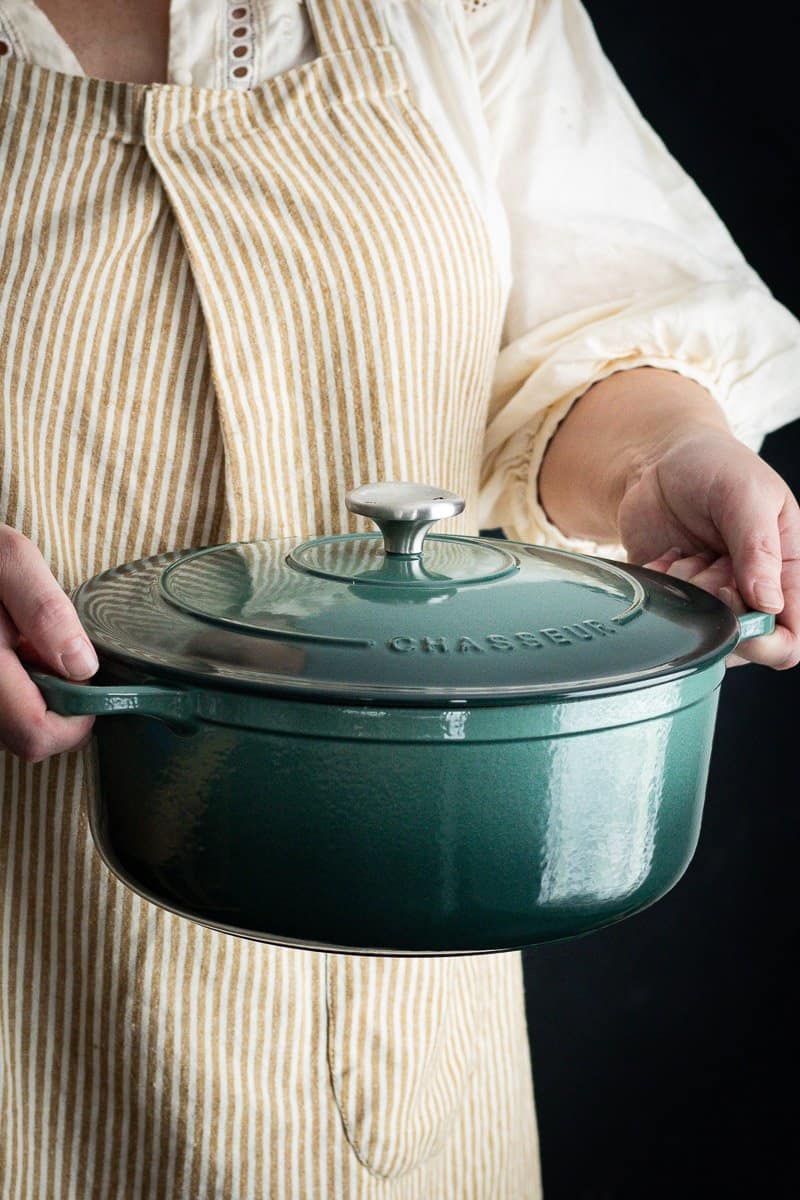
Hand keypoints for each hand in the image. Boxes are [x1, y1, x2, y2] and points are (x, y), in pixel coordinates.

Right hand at [0, 526, 97, 760]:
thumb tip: (82, 666)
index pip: (36, 736)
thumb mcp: (9, 560)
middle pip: (28, 741)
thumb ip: (44, 610)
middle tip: (57, 656)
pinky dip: (21, 693)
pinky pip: (3, 716)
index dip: (74, 718)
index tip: (83, 676)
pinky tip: (16, 656)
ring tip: (30, 650)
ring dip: (38, 700)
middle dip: (59, 709)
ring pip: (13, 731)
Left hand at [618, 428, 799, 668]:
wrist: (658, 459)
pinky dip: (660, 588)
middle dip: (716, 602)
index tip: (732, 601)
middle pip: (741, 638)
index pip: (792, 637)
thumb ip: (759, 547)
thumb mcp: (745, 494)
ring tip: (686, 553)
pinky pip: (665, 618)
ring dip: (687, 594)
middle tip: (705, 560)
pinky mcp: (675, 597)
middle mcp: (751, 591)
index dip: (766, 638)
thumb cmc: (714, 466)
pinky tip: (665, 556)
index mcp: (786, 569)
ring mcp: (711, 597)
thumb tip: (769, 605)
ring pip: (701, 631)